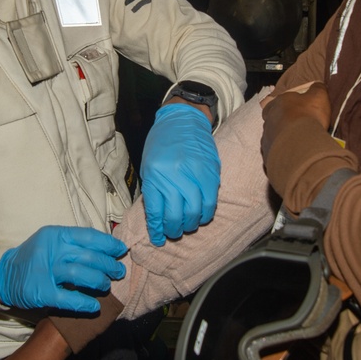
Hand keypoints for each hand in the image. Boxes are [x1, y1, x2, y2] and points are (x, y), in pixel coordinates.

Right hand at [0, 226, 126, 311]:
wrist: (5, 275)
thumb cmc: (36, 258)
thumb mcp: (53, 242)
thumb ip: (75, 244)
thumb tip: (108, 248)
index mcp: (56, 235)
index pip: (88, 236)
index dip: (108, 244)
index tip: (121, 250)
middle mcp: (52, 250)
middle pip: (88, 256)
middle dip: (108, 265)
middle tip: (119, 271)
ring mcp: (45, 272)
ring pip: (80, 274)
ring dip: (99, 281)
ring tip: (106, 285)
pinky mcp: (41, 293)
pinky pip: (68, 298)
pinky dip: (84, 302)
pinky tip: (94, 306)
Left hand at [140, 103, 219, 245]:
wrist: (183, 119)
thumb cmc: (162, 143)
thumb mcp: (149, 166)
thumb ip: (154, 191)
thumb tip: (158, 220)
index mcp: (155, 175)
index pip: (155, 212)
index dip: (157, 230)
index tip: (158, 239)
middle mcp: (173, 175)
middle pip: (176, 216)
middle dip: (174, 230)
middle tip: (174, 232)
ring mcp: (194, 173)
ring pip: (194, 211)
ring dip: (191, 224)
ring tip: (188, 225)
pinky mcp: (211, 172)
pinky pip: (210, 201)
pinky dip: (206, 213)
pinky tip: (201, 215)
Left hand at [261, 82, 331, 160]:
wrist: (300, 144)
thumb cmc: (309, 116)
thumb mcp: (319, 96)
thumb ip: (317, 88)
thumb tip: (317, 84)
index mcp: (280, 102)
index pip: (279, 100)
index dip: (288, 104)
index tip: (297, 109)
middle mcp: (270, 116)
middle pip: (274, 116)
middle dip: (283, 120)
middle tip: (296, 125)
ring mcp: (267, 134)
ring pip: (273, 132)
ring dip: (282, 134)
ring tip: (295, 140)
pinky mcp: (267, 150)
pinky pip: (274, 148)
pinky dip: (281, 148)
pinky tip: (291, 151)